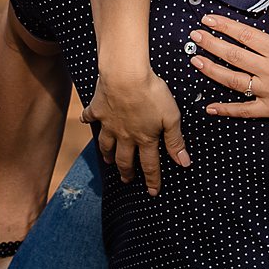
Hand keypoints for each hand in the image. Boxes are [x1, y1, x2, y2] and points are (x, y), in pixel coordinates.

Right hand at [82, 65, 189, 194]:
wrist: (125, 76)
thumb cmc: (152, 93)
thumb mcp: (171, 117)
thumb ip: (175, 141)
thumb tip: (183, 163)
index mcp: (145, 138)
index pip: (150, 165)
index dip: (152, 180)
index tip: (152, 192)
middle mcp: (125, 135)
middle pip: (124, 159)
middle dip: (126, 172)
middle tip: (127, 180)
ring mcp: (109, 124)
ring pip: (106, 144)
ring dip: (107, 154)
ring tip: (108, 161)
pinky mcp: (98, 109)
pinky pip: (90, 117)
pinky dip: (86, 119)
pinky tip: (85, 120)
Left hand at [189, 8, 268, 129]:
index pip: (245, 35)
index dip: (224, 26)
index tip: (208, 20)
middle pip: (233, 55)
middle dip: (211, 44)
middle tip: (194, 36)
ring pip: (233, 81)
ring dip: (212, 71)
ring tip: (196, 62)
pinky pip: (245, 111)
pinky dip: (227, 109)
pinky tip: (210, 107)